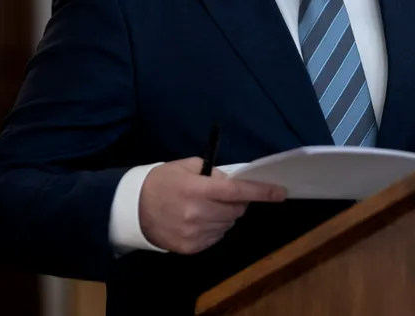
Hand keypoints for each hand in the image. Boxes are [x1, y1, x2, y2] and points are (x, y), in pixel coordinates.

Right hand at [139, 157, 285, 253]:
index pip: (237, 191)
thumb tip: (234, 181)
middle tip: (224, 195)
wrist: (133, 209)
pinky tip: (199, 220)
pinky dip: (215, 228)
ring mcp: (194, 233)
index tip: (281, 192)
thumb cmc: (162, 181)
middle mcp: (198, 213)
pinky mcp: (190, 248)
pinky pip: (216, 237)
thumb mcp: (186, 166)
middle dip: (237, 201)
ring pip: (228, 225)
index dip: (261, 192)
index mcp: (198, 189)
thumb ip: (213, 173)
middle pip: (236, 210)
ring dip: (225, 215)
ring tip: (206, 207)